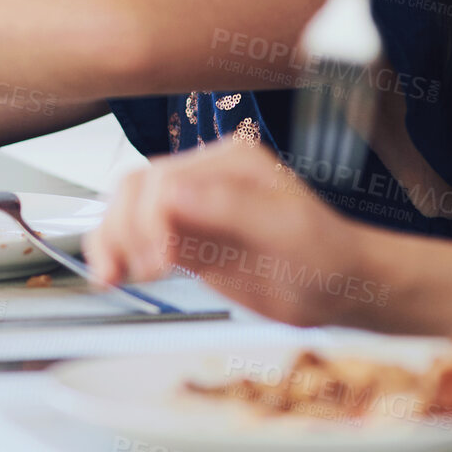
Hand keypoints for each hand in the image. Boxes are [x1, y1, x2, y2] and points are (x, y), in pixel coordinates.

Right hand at [83, 140, 381, 327]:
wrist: (342, 289)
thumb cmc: (326, 257)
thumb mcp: (285, 229)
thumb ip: (228, 205)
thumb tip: (172, 190)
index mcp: (228, 162)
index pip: (163, 178)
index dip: (151, 219)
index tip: (162, 260)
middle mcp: (203, 176)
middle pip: (135, 189)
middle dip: (124, 230)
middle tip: (134, 271)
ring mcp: (190, 207)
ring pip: (125, 210)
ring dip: (109, 241)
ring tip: (112, 277)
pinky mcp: (183, 237)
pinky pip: (135, 236)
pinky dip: (115, 253)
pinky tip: (112, 274)